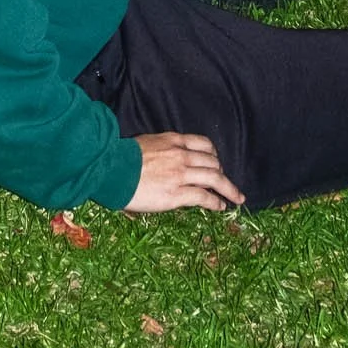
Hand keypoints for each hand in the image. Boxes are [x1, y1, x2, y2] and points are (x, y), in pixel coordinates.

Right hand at [123, 131, 244, 213]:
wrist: (111, 170)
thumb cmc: (121, 159)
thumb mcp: (146, 144)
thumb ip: (162, 150)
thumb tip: (166, 162)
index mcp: (173, 141)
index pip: (203, 144)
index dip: (213, 156)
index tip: (216, 163)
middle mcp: (181, 155)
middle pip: (213, 162)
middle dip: (222, 174)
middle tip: (227, 185)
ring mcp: (181, 174)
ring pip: (215, 178)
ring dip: (229, 189)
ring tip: (236, 198)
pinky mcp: (177, 193)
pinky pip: (204, 196)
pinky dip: (216, 202)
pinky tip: (221, 207)